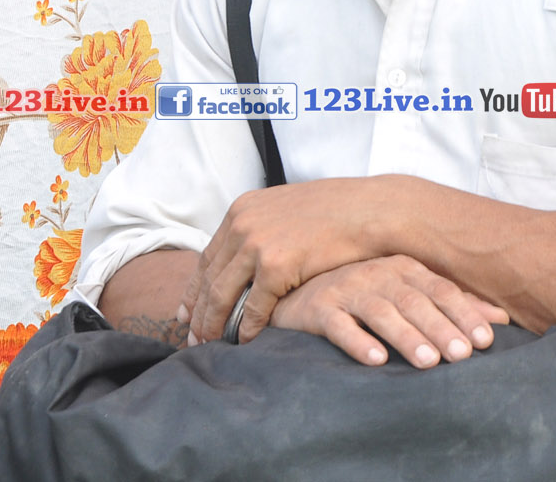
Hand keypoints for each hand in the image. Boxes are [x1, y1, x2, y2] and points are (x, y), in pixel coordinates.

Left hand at [180, 178, 395, 346]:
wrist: (369, 210)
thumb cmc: (338, 212)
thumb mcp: (287, 210)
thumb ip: (262, 228)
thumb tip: (248, 254)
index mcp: (243, 209)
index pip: (208, 256)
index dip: (195, 288)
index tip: (186, 312)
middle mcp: (242, 223)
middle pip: (209, 278)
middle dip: (197, 313)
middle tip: (192, 339)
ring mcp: (256, 244)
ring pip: (222, 296)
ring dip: (214, 325)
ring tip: (211, 347)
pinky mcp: (274, 265)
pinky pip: (253, 307)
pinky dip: (247, 329)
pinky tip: (246, 342)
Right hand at [266, 254, 509, 367]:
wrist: (300, 294)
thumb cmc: (364, 296)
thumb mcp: (409, 294)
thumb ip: (452, 305)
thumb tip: (501, 320)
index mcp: (404, 268)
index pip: (441, 290)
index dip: (464, 313)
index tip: (486, 340)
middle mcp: (377, 274)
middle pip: (414, 301)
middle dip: (441, 328)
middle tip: (462, 355)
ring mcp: (347, 289)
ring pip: (381, 312)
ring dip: (406, 337)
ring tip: (428, 362)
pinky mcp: (318, 309)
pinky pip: (339, 326)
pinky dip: (358, 342)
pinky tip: (376, 360)